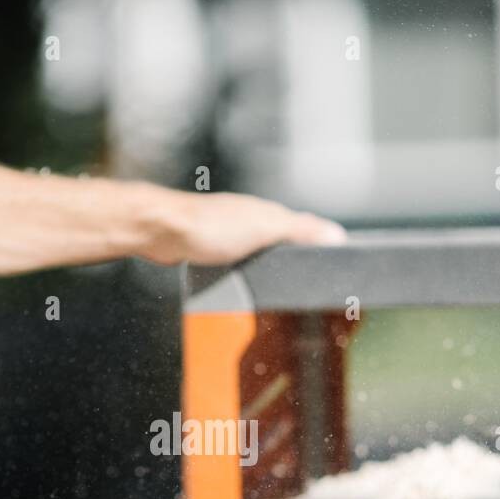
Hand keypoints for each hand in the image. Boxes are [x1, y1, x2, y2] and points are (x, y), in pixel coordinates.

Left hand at [141, 187, 347, 266]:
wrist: (164, 232)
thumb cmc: (207, 226)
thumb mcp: (265, 228)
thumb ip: (299, 230)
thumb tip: (335, 234)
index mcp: (268, 214)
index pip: (304, 229)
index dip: (317, 245)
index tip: (330, 260)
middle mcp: (250, 220)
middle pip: (281, 241)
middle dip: (293, 259)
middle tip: (306, 278)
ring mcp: (230, 233)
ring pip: (257, 251)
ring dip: (266, 266)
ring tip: (278, 284)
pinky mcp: (211, 247)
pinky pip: (236, 260)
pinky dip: (243, 270)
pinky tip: (242, 279)